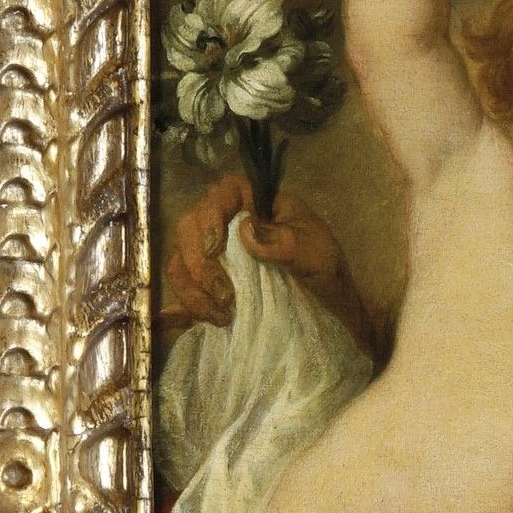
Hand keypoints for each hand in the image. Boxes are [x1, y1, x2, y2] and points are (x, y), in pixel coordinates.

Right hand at [158, 174, 374, 351]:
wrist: (331, 305)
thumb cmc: (326, 270)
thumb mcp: (316, 254)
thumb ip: (286, 242)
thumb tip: (247, 230)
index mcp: (258, 203)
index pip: (223, 192)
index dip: (210, 216)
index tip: (216, 249)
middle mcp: (231, 222)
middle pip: (190, 228)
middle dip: (199, 264)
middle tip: (225, 296)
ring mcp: (217, 253)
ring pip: (181, 260)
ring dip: (192, 290)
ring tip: (220, 317)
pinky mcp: (211, 282)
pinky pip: (185, 288)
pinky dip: (184, 304)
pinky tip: (188, 320)